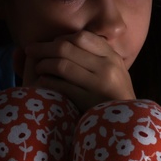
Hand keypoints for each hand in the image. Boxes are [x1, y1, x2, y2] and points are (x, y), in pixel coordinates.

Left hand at [15, 31, 135, 113]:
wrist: (129, 124)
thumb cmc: (116, 96)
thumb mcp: (116, 71)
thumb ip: (98, 56)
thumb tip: (69, 40)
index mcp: (112, 56)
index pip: (82, 37)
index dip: (62, 38)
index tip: (52, 44)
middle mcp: (107, 67)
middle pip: (66, 48)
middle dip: (44, 48)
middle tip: (30, 50)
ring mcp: (98, 85)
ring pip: (62, 65)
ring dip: (44, 65)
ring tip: (38, 68)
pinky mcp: (88, 102)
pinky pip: (61, 86)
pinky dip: (48, 82)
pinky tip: (42, 83)